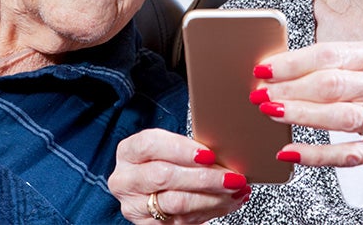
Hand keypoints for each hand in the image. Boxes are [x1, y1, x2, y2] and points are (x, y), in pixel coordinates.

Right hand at [108, 128, 250, 223]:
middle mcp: (125, 179)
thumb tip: (226, 153)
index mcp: (129, 152)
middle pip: (164, 176)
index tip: (209, 154)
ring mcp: (134, 206)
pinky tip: (227, 203)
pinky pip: (183, 221)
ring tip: (236, 191)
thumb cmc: (165, 161)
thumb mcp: (170, 148)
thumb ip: (189, 149)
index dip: (182, 149)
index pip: (151, 144)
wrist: (152, 189)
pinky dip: (210, 211)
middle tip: (232, 177)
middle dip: (204, 177)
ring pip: (176, 202)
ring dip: (212, 198)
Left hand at [250, 40, 362, 177]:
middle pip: (331, 83)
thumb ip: (335, 67)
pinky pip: (349, 154)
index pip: (329, 54)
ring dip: (299, 115)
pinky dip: (316, 154)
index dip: (292, 62)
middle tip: (259, 93)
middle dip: (289, 89)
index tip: (263, 68)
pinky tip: (291, 152)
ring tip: (269, 113)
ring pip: (339, 116)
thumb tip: (279, 67)